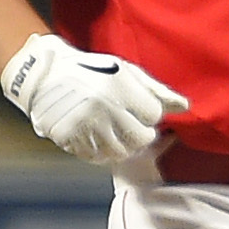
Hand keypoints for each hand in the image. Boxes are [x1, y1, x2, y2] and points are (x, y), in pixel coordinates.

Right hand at [1, 31, 186, 165]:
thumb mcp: (125, 71)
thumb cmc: (91, 71)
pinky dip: (102, 152)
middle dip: (141, 133)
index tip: (138, 108)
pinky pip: (96, 157)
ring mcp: (84, 124)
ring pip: (121, 152)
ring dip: (123, 145)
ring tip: (114, 131)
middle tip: (130, 124)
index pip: (153, 115)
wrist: (43, 75)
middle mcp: (102, 107)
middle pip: (141, 138)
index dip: (150, 114)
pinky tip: (98, 137)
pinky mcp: (67, 137)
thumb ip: (156, 90)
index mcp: (118, 87)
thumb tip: (185, 107)